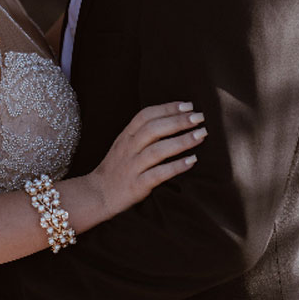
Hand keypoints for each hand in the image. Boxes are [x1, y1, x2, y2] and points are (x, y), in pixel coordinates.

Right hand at [88, 101, 206, 218]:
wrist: (98, 194)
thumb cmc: (117, 167)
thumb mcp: (124, 144)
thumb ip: (142, 133)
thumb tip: (172, 119)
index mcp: (126, 136)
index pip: (146, 115)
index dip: (167, 108)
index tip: (188, 105)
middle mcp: (128, 148)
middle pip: (153, 129)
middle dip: (178, 121)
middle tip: (199, 117)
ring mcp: (132, 166)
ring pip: (157, 150)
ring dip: (181, 141)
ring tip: (201, 135)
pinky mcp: (137, 185)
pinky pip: (158, 174)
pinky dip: (176, 167)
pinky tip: (192, 161)